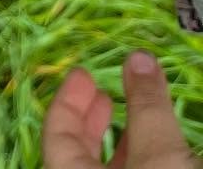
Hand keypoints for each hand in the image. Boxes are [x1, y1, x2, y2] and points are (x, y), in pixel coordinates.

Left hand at [43, 53, 198, 166]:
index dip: (67, 100)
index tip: (82, 74)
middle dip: (89, 120)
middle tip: (102, 93)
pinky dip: (139, 162)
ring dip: (121, 142)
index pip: (55, 135)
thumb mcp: (159, 150)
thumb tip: (139, 57)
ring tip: (137, 114)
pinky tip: (159, 149)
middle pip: (76, 154)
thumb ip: (146, 106)